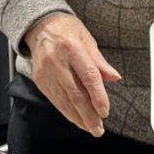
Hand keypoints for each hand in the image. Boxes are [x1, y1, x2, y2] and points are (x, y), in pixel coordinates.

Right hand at [24, 14, 121, 136]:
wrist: (40, 26)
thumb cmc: (65, 30)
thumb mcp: (86, 38)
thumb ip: (99, 61)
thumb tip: (114, 77)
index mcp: (72, 47)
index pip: (88, 77)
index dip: (98, 96)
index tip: (105, 111)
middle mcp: (57, 61)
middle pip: (75, 93)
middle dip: (88, 114)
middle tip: (99, 128)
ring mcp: (46, 72)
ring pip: (64, 101)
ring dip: (78, 117)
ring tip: (90, 128)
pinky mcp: (40, 80)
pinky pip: (55, 100)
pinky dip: (67, 112)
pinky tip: (76, 119)